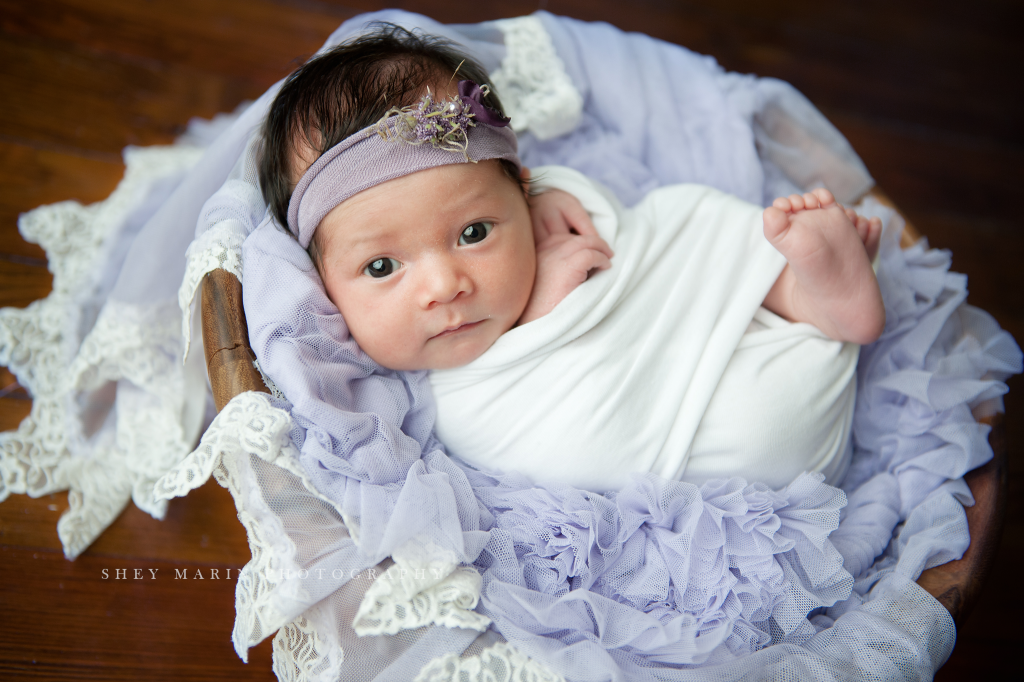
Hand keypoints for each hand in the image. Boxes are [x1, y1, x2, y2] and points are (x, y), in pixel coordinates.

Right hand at [518, 190, 613, 324]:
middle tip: (604, 253)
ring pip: (583, 242)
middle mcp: (540, 253)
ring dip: (599, 248)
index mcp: (531, 257)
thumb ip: (553, 271)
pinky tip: (606, 268)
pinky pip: (591, 254)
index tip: (586, 255)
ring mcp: (553, 258)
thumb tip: (579, 265)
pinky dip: (602, 259)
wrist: (535, 330)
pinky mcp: (567, 268)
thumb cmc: (538, 314)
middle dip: (590, 242)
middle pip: (570, 238)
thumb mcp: (541, 286)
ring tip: (608, 258)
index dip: (574, 244)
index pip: (556, 238)